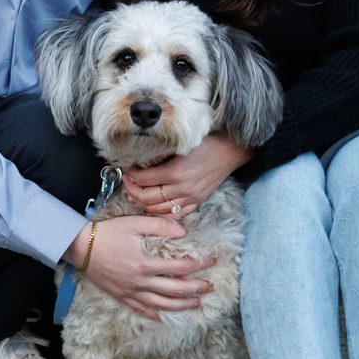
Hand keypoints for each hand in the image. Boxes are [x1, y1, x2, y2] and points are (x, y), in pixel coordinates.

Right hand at [65, 214, 216, 319]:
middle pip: (175, 290)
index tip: (212, 260)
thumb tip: (184, 231)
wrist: (81, 247)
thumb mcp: (135, 223)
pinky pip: (141, 309)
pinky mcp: (121, 296)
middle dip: (196, 289)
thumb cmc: (108, 233)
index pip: (180, 267)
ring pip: (161, 304)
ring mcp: (131, 292)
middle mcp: (141, 282)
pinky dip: (154, 314)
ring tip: (196, 304)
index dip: (199, 264)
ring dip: (181, 305)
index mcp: (146, 263)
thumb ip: (161, 226)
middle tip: (210, 287)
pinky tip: (164, 316)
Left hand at [122, 134, 251, 219]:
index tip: (128, 170)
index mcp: (176, 172)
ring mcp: (190, 198)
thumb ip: (161, 155)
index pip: (144, 180)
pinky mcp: (197, 202)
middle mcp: (182, 188)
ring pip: (157, 209)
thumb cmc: (206, 143)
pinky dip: (160, 214)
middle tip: (128, 182)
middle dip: (132, 190)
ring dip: (143, 204)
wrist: (230, 151)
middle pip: (147, 198)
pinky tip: (153, 207)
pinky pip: (174, 215)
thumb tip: (141, 163)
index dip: (131, 175)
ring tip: (136, 195)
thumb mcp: (181, 145)